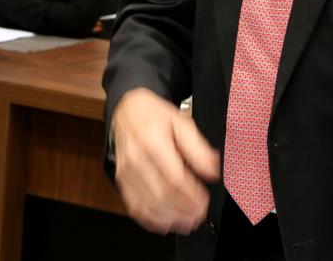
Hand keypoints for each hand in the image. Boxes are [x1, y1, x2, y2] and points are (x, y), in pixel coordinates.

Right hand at [111, 88, 218, 234]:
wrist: (127, 110)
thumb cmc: (155, 116)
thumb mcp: (182, 121)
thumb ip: (197, 147)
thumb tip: (211, 170)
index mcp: (153, 141)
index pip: (173, 178)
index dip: (191, 195)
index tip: (204, 200)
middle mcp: (136, 158)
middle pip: (161, 194)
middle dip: (184, 209)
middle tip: (199, 213)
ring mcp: (126, 171)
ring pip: (148, 204)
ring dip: (170, 217)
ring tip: (188, 221)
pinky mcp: (121, 180)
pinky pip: (135, 206)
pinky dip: (151, 219)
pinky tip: (166, 222)